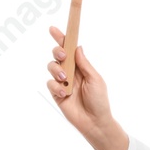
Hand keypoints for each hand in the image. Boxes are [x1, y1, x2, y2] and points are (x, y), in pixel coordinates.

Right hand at [45, 26, 118, 143]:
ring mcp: (62, 81)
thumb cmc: (99, 100)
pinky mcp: (56, 92)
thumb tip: (77, 46)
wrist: (94, 121)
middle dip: (57, 52)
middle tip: (62, 56)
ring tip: (66, 79)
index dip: (62, 39)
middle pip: (57, 55)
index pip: (70, 49)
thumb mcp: (95, 79)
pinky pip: (50, 83)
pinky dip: (56, 86)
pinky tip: (65, 93)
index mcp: (81, 66)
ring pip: (51, 67)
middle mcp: (70, 71)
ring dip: (57, 70)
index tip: (54, 29)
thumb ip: (84, 64)